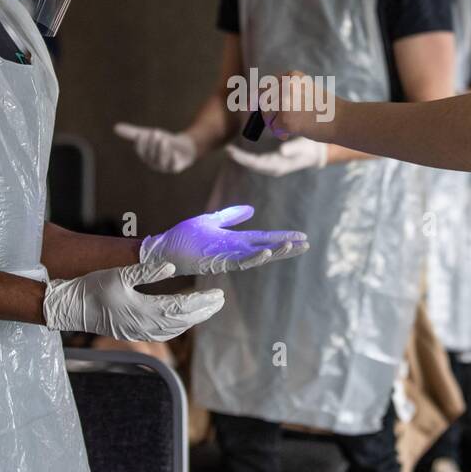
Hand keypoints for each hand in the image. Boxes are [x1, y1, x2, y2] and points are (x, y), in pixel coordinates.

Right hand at [42, 258, 223, 340]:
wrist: (71, 308)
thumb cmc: (94, 287)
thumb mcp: (121, 274)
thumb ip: (147, 271)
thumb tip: (172, 267)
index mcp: (144, 310)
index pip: (182, 308)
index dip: (203, 302)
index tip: (219, 294)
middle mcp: (145, 326)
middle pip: (183, 321)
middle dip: (204, 311)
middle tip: (220, 300)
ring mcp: (139, 332)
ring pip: (174, 330)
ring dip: (193, 319)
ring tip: (207, 308)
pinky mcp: (133, 333)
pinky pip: (163, 334)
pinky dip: (177, 326)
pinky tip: (182, 320)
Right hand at [114, 123, 197, 172]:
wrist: (184, 147)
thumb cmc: (163, 141)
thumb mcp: (149, 135)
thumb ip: (133, 133)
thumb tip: (115, 127)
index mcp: (146, 157)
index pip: (141, 152)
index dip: (140, 144)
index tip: (141, 134)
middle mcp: (154, 164)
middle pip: (151, 155)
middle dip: (152, 144)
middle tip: (155, 132)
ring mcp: (165, 167)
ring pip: (161, 161)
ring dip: (162, 150)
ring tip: (163, 139)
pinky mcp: (177, 167)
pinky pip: (174, 166)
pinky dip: (173, 159)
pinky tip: (174, 152)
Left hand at [140, 204, 307, 275]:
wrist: (164, 247)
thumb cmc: (185, 236)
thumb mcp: (212, 220)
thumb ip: (230, 216)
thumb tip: (251, 210)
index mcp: (235, 240)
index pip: (264, 238)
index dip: (282, 237)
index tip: (301, 236)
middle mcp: (235, 250)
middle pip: (266, 248)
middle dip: (286, 247)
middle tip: (306, 245)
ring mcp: (227, 257)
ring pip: (257, 257)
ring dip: (275, 252)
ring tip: (292, 247)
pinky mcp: (217, 261)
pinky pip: (239, 261)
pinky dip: (254, 257)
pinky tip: (267, 251)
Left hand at [226, 138, 327, 176]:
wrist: (317, 153)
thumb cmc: (310, 149)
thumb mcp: (304, 147)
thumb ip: (293, 149)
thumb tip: (281, 151)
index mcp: (278, 165)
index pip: (255, 163)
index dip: (242, 158)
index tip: (230, 151)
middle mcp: (273, 166)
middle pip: (251, 164)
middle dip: (238, 157)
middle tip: (226, 148)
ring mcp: (272, 163)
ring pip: (253, 162)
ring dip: (241, 155)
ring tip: (229, 147)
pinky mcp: (273, 158)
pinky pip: (257, 157)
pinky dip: (248, 152)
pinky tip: (241, 145)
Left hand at [258, 70, 340, 141]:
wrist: (342, 119)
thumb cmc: (325, 108)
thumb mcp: (304, 90)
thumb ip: (285, 91)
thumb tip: (255, 98)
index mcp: (291, 76)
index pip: (265, 86)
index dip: (263, 99)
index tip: (263, 107)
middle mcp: (286, 85)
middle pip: (263, 101)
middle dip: (269, 113)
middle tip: (284, 121)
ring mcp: (285, 102)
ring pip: (267, 115)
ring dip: (276, 123)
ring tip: (293, 125)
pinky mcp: (285, 119)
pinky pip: (274, 128)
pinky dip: (282, 132)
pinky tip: (295, 131)